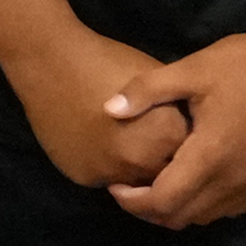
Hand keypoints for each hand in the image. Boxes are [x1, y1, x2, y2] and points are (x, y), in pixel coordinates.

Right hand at [20, 30, 191, 195]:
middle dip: (161, 161)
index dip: (186, 144)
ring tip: (124, 141)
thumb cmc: (108, 62)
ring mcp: (112, 174)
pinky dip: (106, 166)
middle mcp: (143, 161)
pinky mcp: (85, 178)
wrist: (52, 64)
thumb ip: (175, 111)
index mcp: (168, 135)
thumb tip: (187, 130)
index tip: (175, 132)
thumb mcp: (156, 79)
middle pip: (164, 174)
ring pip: (135, 183)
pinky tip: (98, 143)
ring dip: (134, 169)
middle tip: (146, 138)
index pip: (193, 155)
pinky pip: (106, 179)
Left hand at [110, 31, 245, 227]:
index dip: (132, 201)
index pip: (161, 202)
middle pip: (181, 218)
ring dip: (180, 208)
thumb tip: (108, 109)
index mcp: (209, 156)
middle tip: (133, 186)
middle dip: (150, 209)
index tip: (116, 185)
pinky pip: (233, 208)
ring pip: (208, 217)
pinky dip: (208, 204)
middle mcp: (234, 181)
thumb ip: (147, 91)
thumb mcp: (192, 69)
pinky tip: (199, 178)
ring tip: (163, 182)